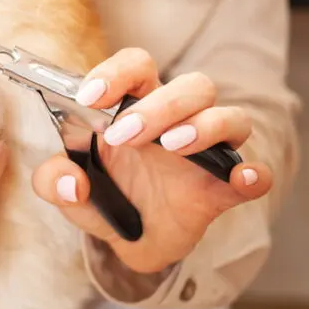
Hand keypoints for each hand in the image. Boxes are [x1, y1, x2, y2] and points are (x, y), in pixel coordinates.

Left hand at [31, 48, 272, 273]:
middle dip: (156, 105)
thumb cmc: (106, 197)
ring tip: (170, 146)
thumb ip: (53, 181)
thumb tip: (70, 182)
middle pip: (190, 85)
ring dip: (202, 125)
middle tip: (121, 135)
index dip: (116, 73)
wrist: (131, 243)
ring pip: (228, 115)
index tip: (89, 97)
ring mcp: (207, 152)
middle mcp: (178, 119)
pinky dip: (254, 174)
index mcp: (136, 106)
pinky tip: (242, 178)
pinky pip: (255, 173)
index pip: (136, 66)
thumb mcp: (69, 191)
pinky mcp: (224, 188)